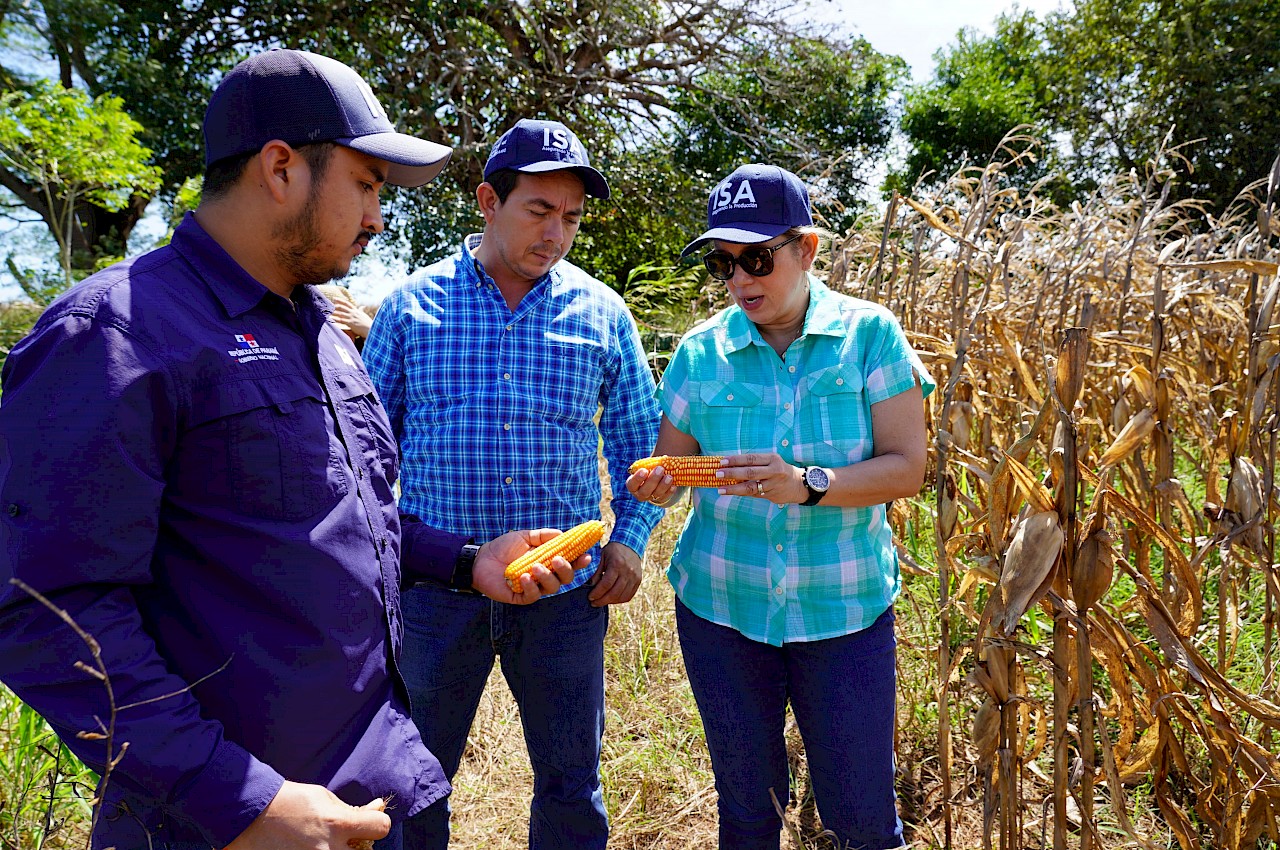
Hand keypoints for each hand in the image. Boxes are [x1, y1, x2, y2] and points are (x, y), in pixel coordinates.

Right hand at [222, 781, 387, 849]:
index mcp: (338, 824)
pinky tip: (307, 845)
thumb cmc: (288, 801)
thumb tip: (375, 810)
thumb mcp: (324, 797)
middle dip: (357, 844)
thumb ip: (350, 810)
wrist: (249, 816)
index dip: (377, 823)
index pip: (381, 828)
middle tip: (342, 836)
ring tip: (320, 840)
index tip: (369, 822)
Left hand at [329, 300, 373, 340]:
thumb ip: (362, 310)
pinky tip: (331, 318)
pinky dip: (336, 319)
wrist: (370, 329)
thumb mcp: (364, 315)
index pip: (347, 303)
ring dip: (334, 312)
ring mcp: (352, 317)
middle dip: (335, 305)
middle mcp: (353, 313)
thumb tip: (363, 306)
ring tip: (328, 312)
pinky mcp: (351, 323)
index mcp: (356, 310)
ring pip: (341, 313)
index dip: (340, 300)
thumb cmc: (368, 323)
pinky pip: (341, 320)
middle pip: (343, 307)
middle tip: (329, 304)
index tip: (334, 298)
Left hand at [472, 529, 585, 604]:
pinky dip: (531, 587)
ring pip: (551, 588)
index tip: (586, 555)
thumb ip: (543, 535)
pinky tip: (524, 578)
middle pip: (565, 578)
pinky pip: (532, 596)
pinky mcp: (520, 597)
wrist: (480, 559)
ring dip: (547, 577)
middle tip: (557, 559)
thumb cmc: (502, 547)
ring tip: (535, 566)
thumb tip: (562, 534)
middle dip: (566, 570)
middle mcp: (543, 576)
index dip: (579, 561)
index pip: (569, 563)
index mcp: (547, 561)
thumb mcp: (524, 536)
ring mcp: (533, 587)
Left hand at [588, 541, 641, 606]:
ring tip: (602, 601)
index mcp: (617, 564)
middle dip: (602, 601)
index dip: (597, 593)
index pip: (606, 584)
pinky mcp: (638, 581)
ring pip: (622, 596)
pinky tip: (612, 599)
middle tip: (594, 603)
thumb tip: (590, 586)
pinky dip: (619, 600)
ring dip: (610, 602)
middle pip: (614, 593)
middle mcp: (628, 572)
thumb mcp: (601, 556)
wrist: (630, 546)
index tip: (590, 597)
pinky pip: (629, 596)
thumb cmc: (612, 551)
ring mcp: (635, 577)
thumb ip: (596, 571)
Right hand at [625, 465, 679, 506]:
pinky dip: (669, 492)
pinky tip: (674, 486)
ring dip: (663, 485)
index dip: (637, 479)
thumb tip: (663, 457)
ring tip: (669, 476)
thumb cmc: (650, 469)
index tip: (644, 470)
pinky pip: (665, 497)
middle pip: (645, 491)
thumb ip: (651, 463)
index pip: (632, 484)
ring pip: (656, 494)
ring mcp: (651, 498)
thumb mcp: (647, 465)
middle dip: (653, 480)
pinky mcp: (661, 500)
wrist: (658, 479)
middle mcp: (640, 493)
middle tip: (660, 469)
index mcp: (633, 484)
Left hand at [717, 453, 806, 504]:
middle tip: (718, 474)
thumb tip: (730, 464)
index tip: (722, 462)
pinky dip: (741, 493)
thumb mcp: (770, 461)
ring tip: (720, 489)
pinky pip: (753, 494)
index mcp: (772, 459)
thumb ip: (754, 463)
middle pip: (750, 472)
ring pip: (751, 487)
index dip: (736, 460)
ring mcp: (773, 484)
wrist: (798, 485)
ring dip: (734, 488)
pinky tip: (730, 492)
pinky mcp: (771, 495)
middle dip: (732, 473)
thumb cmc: (779, 469)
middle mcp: (774, 471)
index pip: (751, 458)